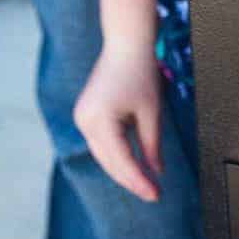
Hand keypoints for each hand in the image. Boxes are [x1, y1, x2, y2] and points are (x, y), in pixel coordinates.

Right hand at [74, 40, 163, 202]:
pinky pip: (100, 142)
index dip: (139, 181)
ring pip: (103, 154)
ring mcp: (82, 117)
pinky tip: (130, 163)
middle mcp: (85, 121)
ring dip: (122, 168)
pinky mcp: (85, 113)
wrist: (126, 43)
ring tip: (143, 182)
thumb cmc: (141, 72)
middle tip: (152, 193)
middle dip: (130, 179)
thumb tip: (156, 172)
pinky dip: (115, 154)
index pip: (121, 161)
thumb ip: (152, 145)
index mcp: (100, 120)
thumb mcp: (151, 112)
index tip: (156, 195)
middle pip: (109, 162)